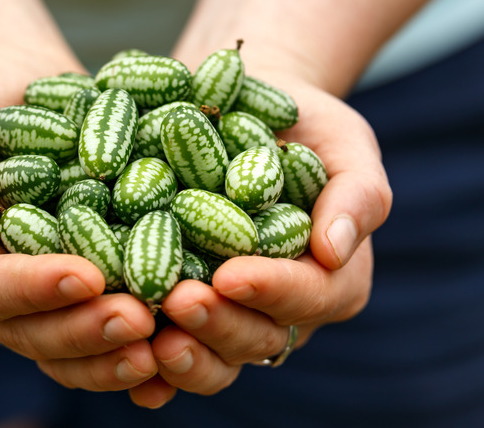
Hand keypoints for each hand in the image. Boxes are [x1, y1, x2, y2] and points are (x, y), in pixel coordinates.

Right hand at [0, 54, 158, 391]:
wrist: (16, 100)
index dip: (34, 288)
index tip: (88, 276)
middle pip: (31, 332)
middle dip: (86, 330)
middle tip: (141, 321)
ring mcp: (31, 304)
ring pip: (68, 351)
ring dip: (115, 354)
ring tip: (166, 345)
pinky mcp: (72, 300)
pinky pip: (99, 339)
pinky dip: (134, 348)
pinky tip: (178, 348)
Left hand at [128, 78, 391, 407]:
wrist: (240, 115)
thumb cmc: (301, 126)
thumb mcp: (343, 143)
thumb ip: (356, 194)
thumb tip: (333, 250)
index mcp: (330, 278)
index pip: (309, 295)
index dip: (273, 290)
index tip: (232, 275)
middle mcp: (281, 310)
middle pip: (257, 336)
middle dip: (218, 324)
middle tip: (177, 301)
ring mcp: (231, 318)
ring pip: (214, 358)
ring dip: (183, 356)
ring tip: (145, 336)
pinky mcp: (187, 316)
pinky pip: (171, 354)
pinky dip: (151, 369)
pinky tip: (127, 361)